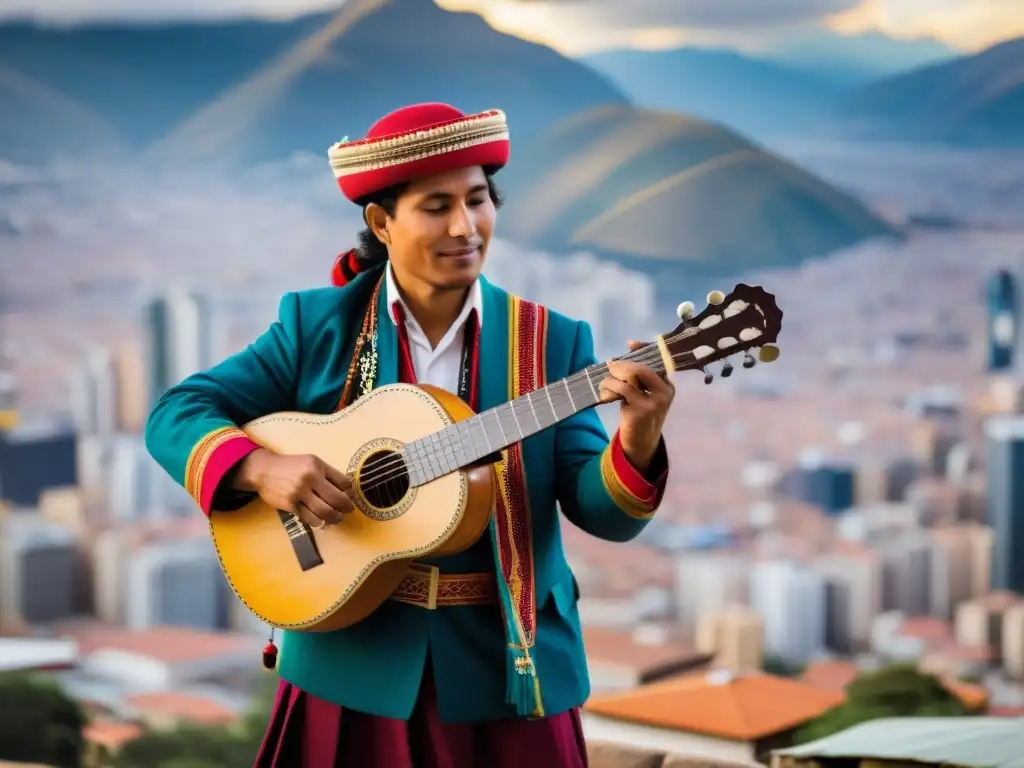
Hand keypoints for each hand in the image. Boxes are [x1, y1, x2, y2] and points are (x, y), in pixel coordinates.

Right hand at [235, 448, 353, 527]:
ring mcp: (299, 492)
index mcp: (317, 465)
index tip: (352, 498)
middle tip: (349, 511)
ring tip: (338, 519)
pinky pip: (309, 518)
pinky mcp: (290, 505)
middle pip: (336, 499)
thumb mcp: (311, 462)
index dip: (350, 492)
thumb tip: (347, 489)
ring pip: (324, 511)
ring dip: (334, 518)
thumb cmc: (292, 466)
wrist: (264, 470)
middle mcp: (310, 478)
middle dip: (346, 508)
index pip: (342, 482)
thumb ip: (328, 473)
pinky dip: (319, 522)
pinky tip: (322, 521)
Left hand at [599, 340, 674, 471]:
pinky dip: (610, 388)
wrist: (642, 442)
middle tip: (610, 367)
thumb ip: (638, 376)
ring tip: (605, 382)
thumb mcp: (643, 393)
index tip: (631, 344)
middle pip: (641, 368)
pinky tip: (605, 393)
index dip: (645, 349)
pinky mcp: (641, 411)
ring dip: (612, 378)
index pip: (659, 361)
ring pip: (629, 379)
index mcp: (667, 385)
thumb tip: (629, 349)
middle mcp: (665, 392)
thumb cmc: (640, 413)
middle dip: (622, 365)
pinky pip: (622, 391)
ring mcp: (654, 403)